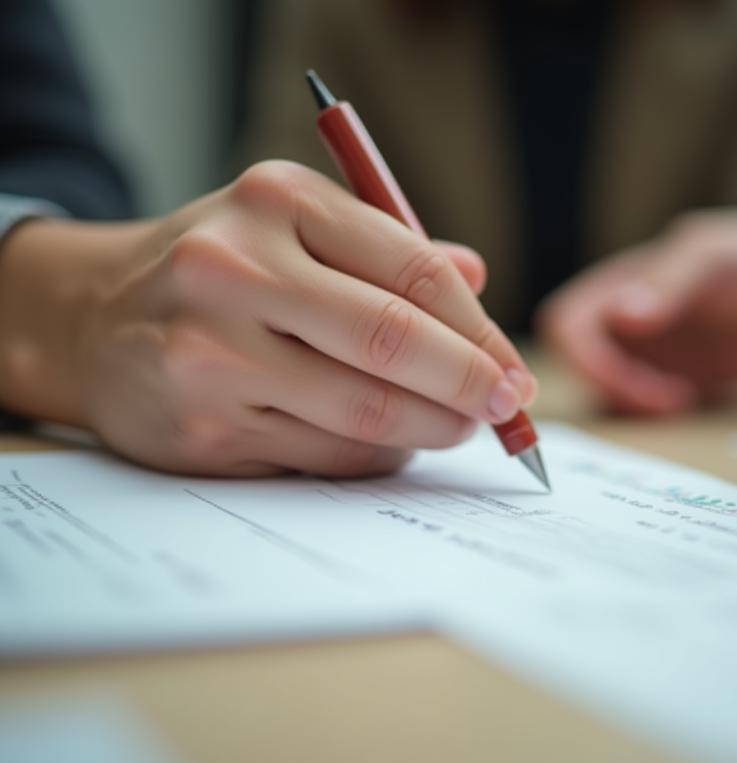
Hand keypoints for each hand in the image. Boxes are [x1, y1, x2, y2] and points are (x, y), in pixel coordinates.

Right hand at [0, 161, 535, 475]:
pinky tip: (391, 443)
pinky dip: (376, 456)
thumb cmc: (221, 268)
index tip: (514, 373)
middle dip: (470, 386)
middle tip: (508, 411)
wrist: (93, 316)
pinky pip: (325, 456)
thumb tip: (479, 282)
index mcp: (277, 203)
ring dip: (431, 430)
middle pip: (394, 342)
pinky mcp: (201, 429)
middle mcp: (236, 272)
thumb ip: (389, 251)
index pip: (414, 273)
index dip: (481, 333)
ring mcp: (212, 355)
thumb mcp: (295, 227)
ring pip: (365, 412)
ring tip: (456, 429)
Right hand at [538, 204, 736, 414]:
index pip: (566, 325)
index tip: (631, 380)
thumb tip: (622, 318)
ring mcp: (642, 351)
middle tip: (667, 399)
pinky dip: (652, 414)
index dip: (585, 359)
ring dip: (632, 404)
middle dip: (613, 389)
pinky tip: (690, 403)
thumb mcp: (712, 257)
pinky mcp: (665, 376)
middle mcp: (620, 320)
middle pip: (578, 364)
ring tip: (682, 401)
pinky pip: (638, 403)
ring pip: (604, 388)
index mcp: (617, 283)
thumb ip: (667, 283)